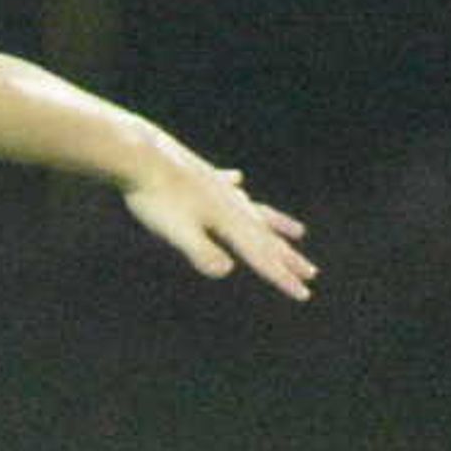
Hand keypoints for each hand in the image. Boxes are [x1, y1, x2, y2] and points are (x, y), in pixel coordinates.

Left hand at [123, 155, 315, 301]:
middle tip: (311, 274)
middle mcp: (233, 205)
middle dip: (288, 258)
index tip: (304, 294)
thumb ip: (203, 252)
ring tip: (299, 232)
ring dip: (279, 225)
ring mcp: (220, 189)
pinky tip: (239, 179)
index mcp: (229, 221)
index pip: (261, 256)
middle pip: (267, 237)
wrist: (139, 156)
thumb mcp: (178, 232)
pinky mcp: (202, 176)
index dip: (282, 278)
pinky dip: (237, 187)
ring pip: (257, 211)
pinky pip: (228, 186)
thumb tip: (227, 270)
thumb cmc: (156, 198)